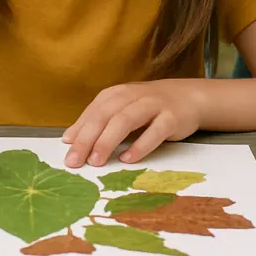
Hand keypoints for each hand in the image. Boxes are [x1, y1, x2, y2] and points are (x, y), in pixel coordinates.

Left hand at [62, 80, 204, 167]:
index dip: (79, 130)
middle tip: (75, 160)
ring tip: (96, 161)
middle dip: (88, 138)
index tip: (66, 151)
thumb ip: (98, 121)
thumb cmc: (150, 106)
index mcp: (117, 94)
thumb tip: (69, 139)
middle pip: (106, 115)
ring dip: (108, 140)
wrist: (190, 97)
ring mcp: (153, 105)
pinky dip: (140, 145)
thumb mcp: (122, 108)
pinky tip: (128, 159)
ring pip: (126, 120)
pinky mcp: (171, 118)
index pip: (94, 112)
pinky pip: (154, 131)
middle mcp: (133, 96)